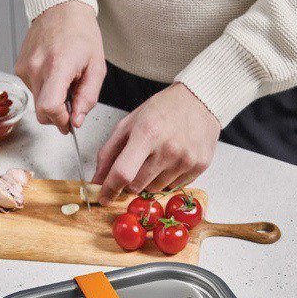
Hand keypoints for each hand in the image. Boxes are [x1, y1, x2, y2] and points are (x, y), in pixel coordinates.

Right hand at [14, 1, 105, 134]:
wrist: (60, 7)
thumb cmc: (81, 33)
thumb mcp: (97, 67)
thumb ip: (88, 97)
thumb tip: (77, 120)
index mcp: (58, 66)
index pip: (49, 107)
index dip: (60, 120)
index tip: (69, 122)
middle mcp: (37, 67)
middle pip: (41, 112)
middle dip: (57, 116)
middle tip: (70, 106)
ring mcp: (25, 67)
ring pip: (37, 102)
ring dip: (51, 100)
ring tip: (64, 80)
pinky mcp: (19, 67)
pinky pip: (32, 89)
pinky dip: (44, 89)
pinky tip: (53, 73)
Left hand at [92, 83, 219, 204]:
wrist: (200, 101)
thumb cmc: (162, 110)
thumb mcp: (129, 124)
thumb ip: (108, 152)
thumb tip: (97, 180)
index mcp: (147, 133)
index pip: (123, 172)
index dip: (109, 189)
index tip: (104, 197)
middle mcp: (169, 149)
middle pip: (137, 185)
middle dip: (130, 180)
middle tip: (136, 163)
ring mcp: (186, 159)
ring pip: (154, 189)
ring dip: (150, 179)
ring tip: (158, 157)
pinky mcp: (200, 166)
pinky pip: (174, 187)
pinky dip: (167, 178)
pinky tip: (172, 160)